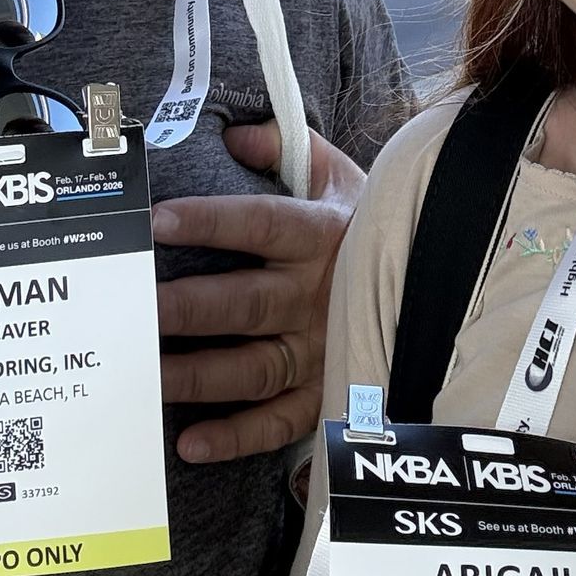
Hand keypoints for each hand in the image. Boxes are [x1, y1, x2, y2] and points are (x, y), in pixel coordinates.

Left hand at [153, 123, 362, 464]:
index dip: (209, 223)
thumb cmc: (370, 224)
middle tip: (136, 312)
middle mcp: (319, 295)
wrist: (438, 275)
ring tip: (147, 376)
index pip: (260, 225)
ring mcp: (323, 348)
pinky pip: (281, 421)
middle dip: (188, 309)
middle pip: (246, 304)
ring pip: (255, 367)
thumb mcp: (340, 175)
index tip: (156, 222)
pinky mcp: (327, 393)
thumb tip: (235, 134)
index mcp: (322, 235)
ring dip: (199, 375)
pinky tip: (191, 441)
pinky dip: (238, 436)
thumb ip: (287, 148)